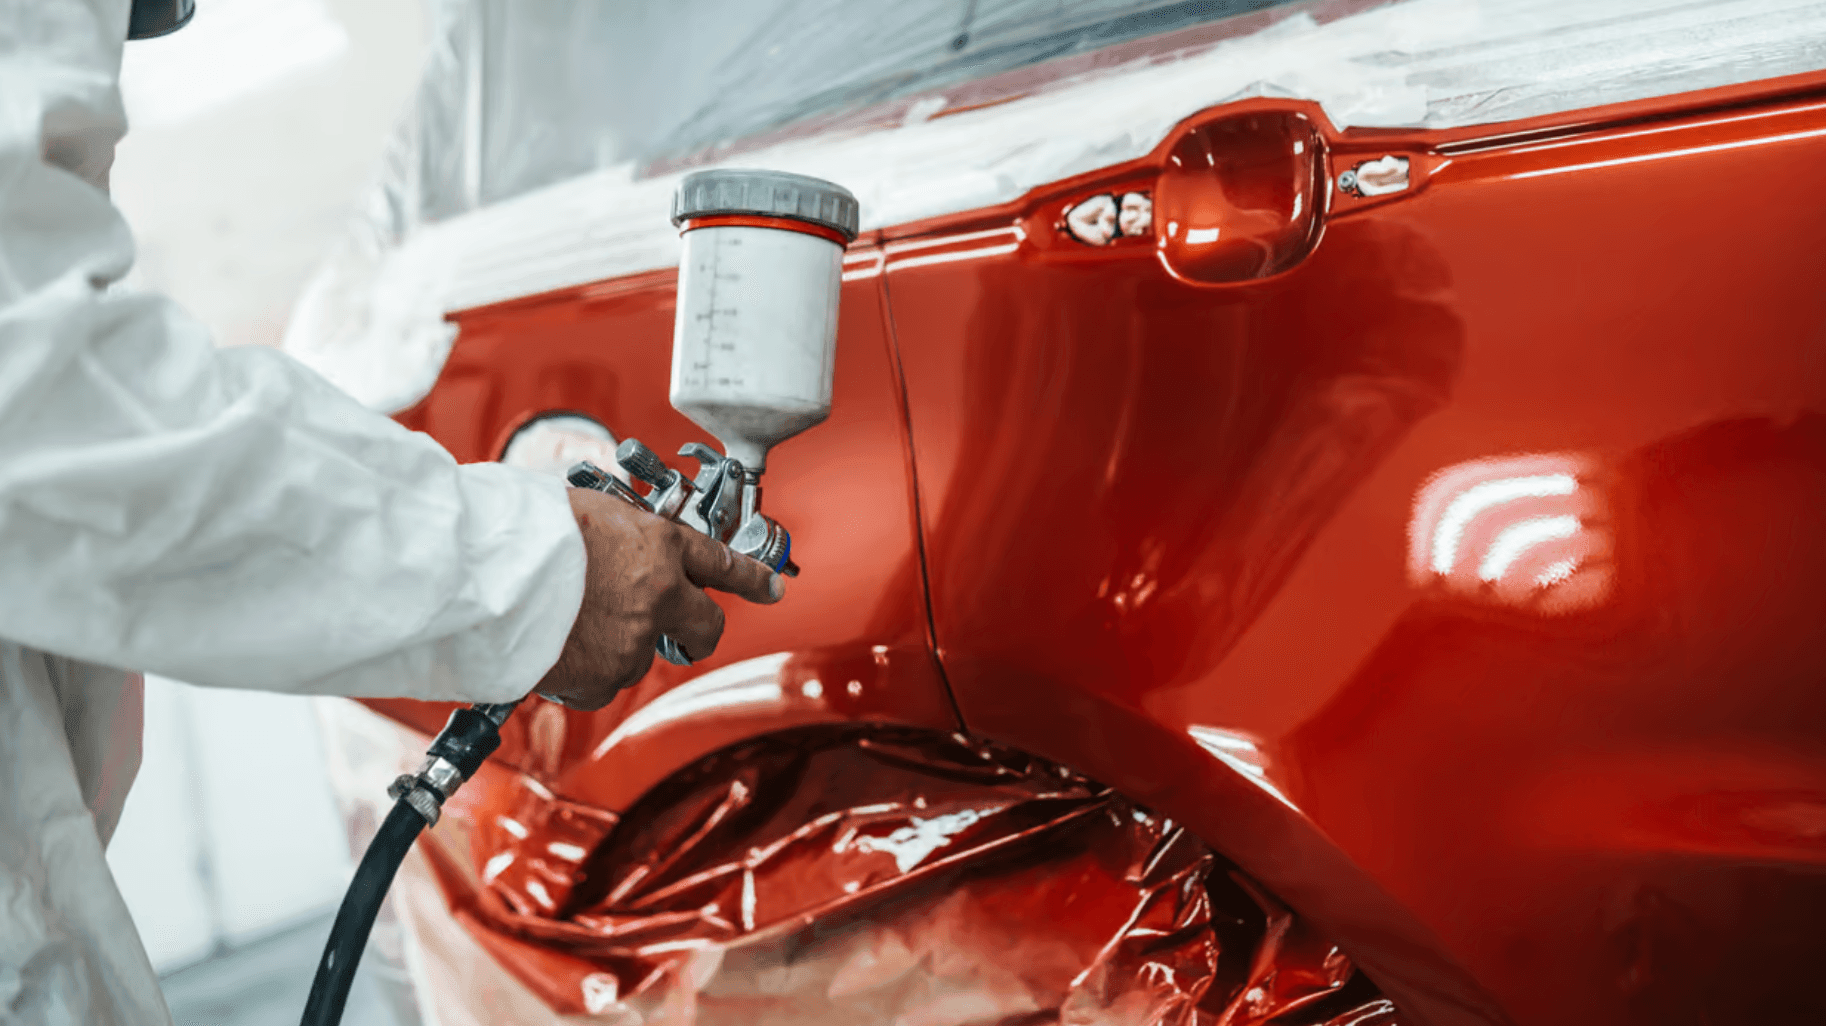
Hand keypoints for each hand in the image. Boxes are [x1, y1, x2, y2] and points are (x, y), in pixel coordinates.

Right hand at [535, 487, 783, 709]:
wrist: (489, 574)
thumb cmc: (528, 531)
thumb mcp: (590, 509)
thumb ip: (622, 533)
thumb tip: (623, 545)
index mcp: (660, 547)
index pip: (722, 563)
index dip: (752, 578)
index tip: (770, 588)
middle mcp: (658, 598)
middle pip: (706, 627)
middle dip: (700, 630)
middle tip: (683, 630)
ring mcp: (633, 643)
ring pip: (641, 654)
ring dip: (616, 643)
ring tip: (569, 620)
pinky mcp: (602, 678)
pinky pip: (602, 682)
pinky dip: (584, 671)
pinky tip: (556, 645)